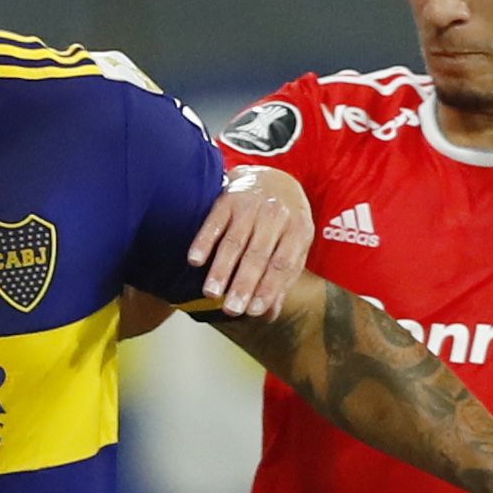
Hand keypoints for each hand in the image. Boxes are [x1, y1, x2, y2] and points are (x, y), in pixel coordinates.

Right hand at [188, 167, 311, 320]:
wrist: (272, 177)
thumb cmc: (284, 224)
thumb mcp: (294, 248)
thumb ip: (283, 281)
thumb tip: (268, 315)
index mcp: (298, 229)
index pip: (282, 264)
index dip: (268, 289)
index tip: (254, 311)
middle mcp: (276, 215)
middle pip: (258, 254)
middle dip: (243, 284)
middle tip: (231, 310)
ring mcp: (251, 205)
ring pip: (234, 240)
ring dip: (221, 268)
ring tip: (211, 293)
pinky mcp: (228, 198)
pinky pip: (214, 222)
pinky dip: (203, 241)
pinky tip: (194, 261)